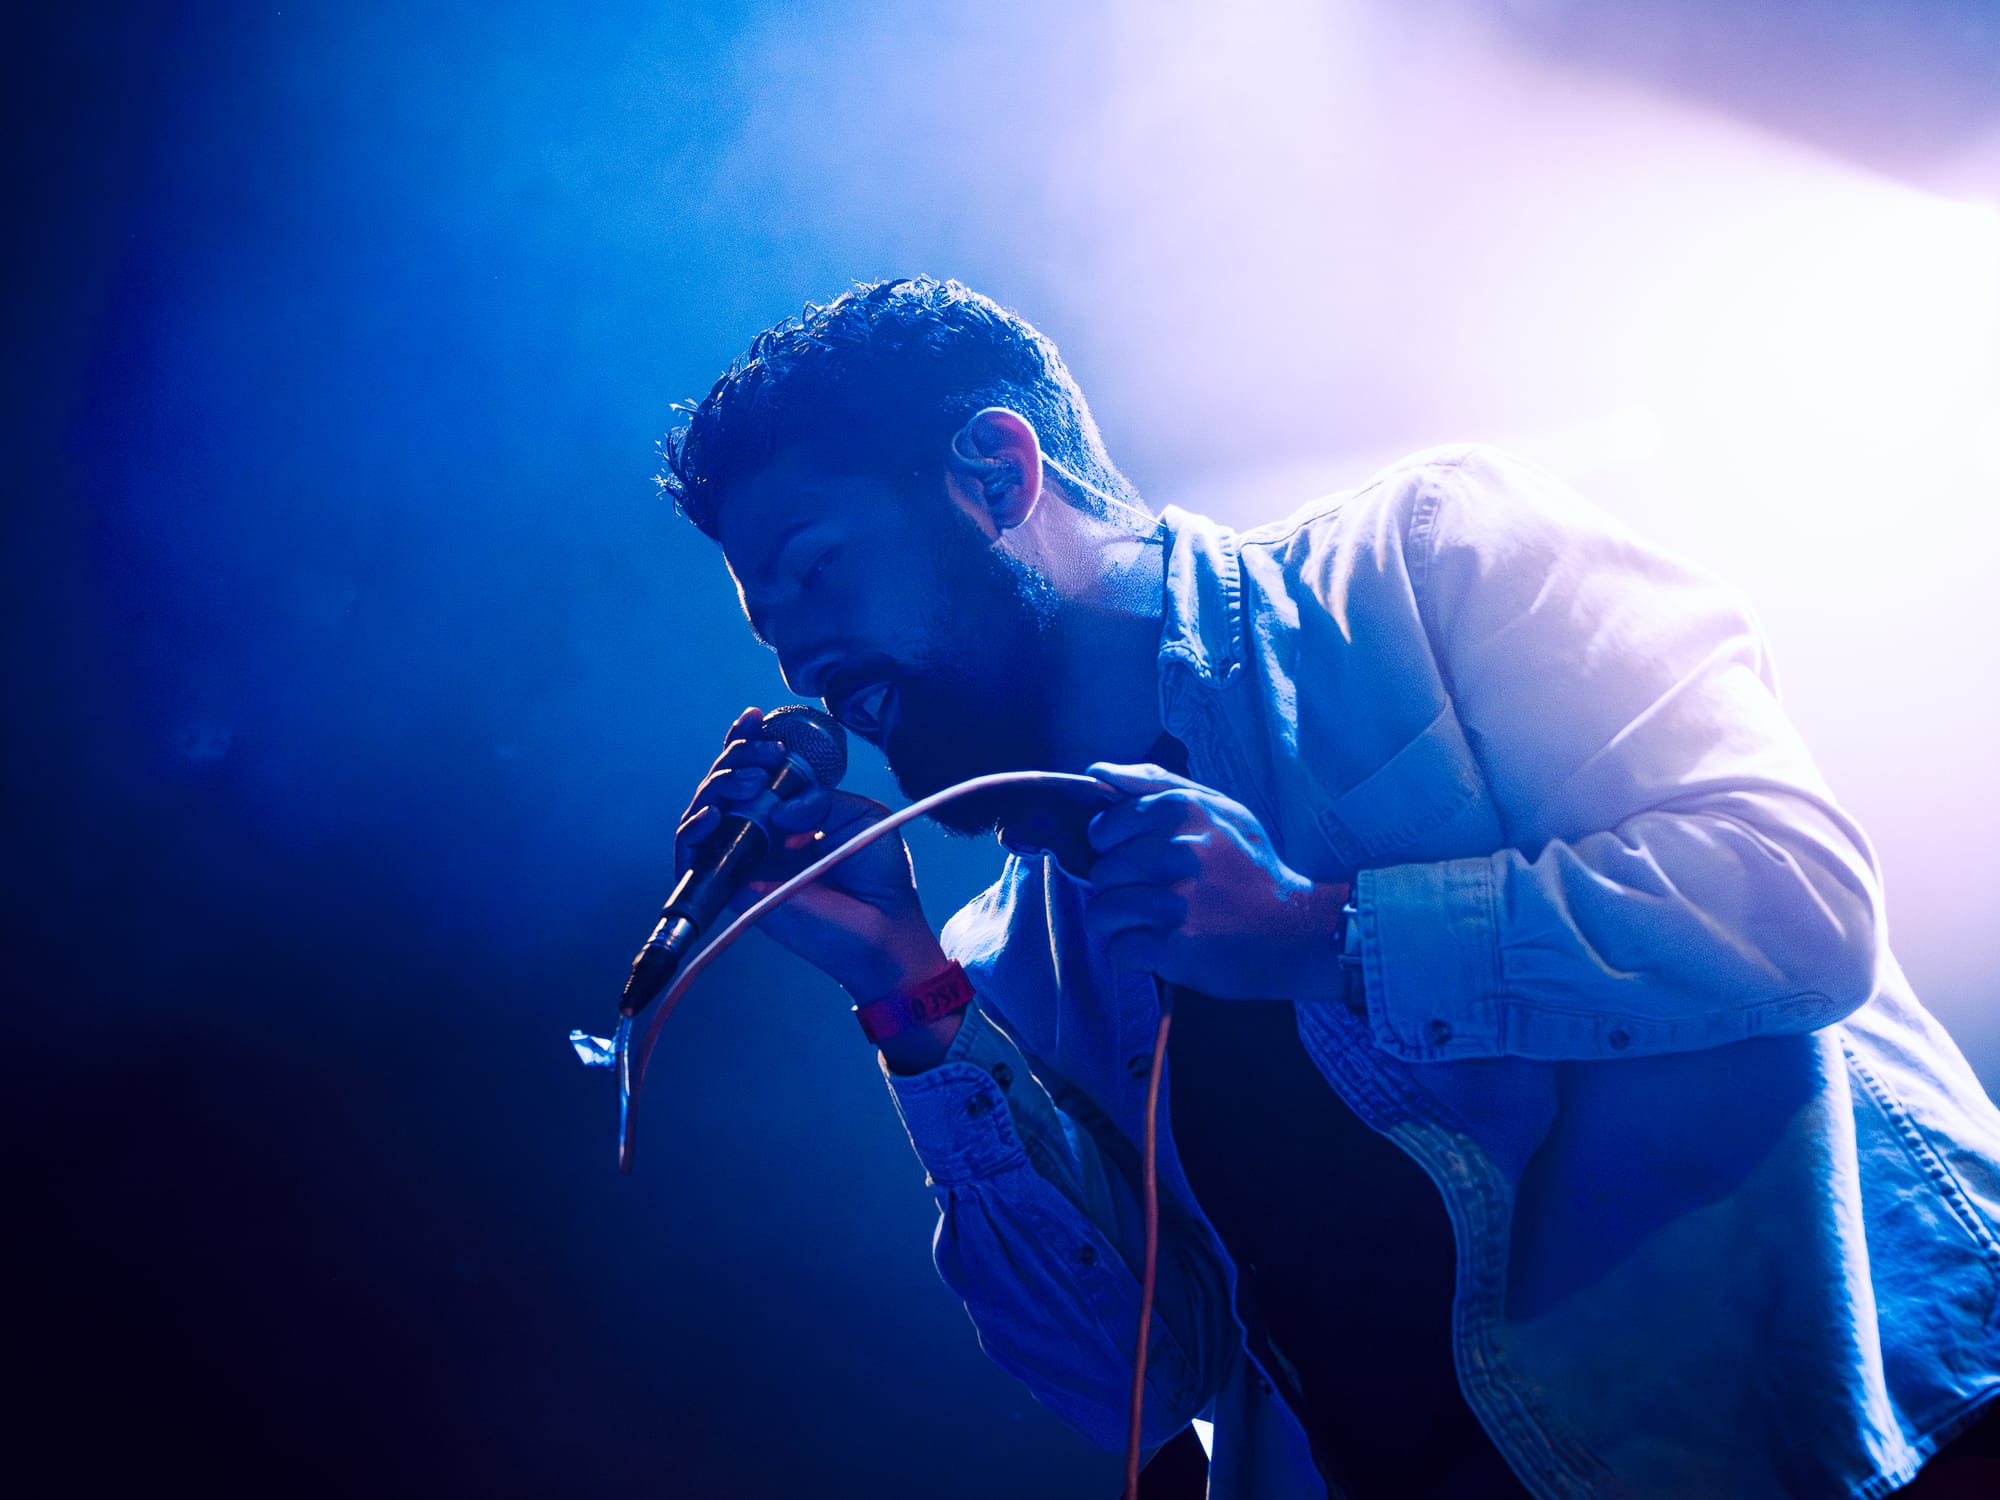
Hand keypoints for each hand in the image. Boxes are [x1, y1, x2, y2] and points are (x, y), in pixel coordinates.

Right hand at [676, 708, 945, 1001]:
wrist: (883, 926)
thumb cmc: (878, 875)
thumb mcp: (858, 815)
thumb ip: (818, 797)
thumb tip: (780, 806)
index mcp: (788, 812)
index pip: (753, 771)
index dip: (745, 743)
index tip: (753, 718)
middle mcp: (761, 832)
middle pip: (723, 785)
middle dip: (735, 757)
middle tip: (765, 755)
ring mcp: (744, 859)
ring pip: (703, 812)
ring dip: (718, 786)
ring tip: (753, 783)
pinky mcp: (732, 889)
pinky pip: (692, 856)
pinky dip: (692, 830)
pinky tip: (715, 815)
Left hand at [1080, 762, 1347, 1001]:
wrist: (1297, 930)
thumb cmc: (1250, 867)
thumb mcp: (1218, 808)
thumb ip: (1155, 783)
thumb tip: (1096, 771)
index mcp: (1181, 810)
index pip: (1103, 830)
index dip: (1117, 849)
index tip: (1145, 862)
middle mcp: (1176, 851)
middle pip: (1100, 873)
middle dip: (1121, 888)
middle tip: (1159, 895)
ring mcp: (1173, 901)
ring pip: (1101, 912)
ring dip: (1122, 923)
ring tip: (1156, 923)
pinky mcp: (1172, 948)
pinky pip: (1119, 949)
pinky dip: (1135, 955)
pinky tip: (1164, 947)